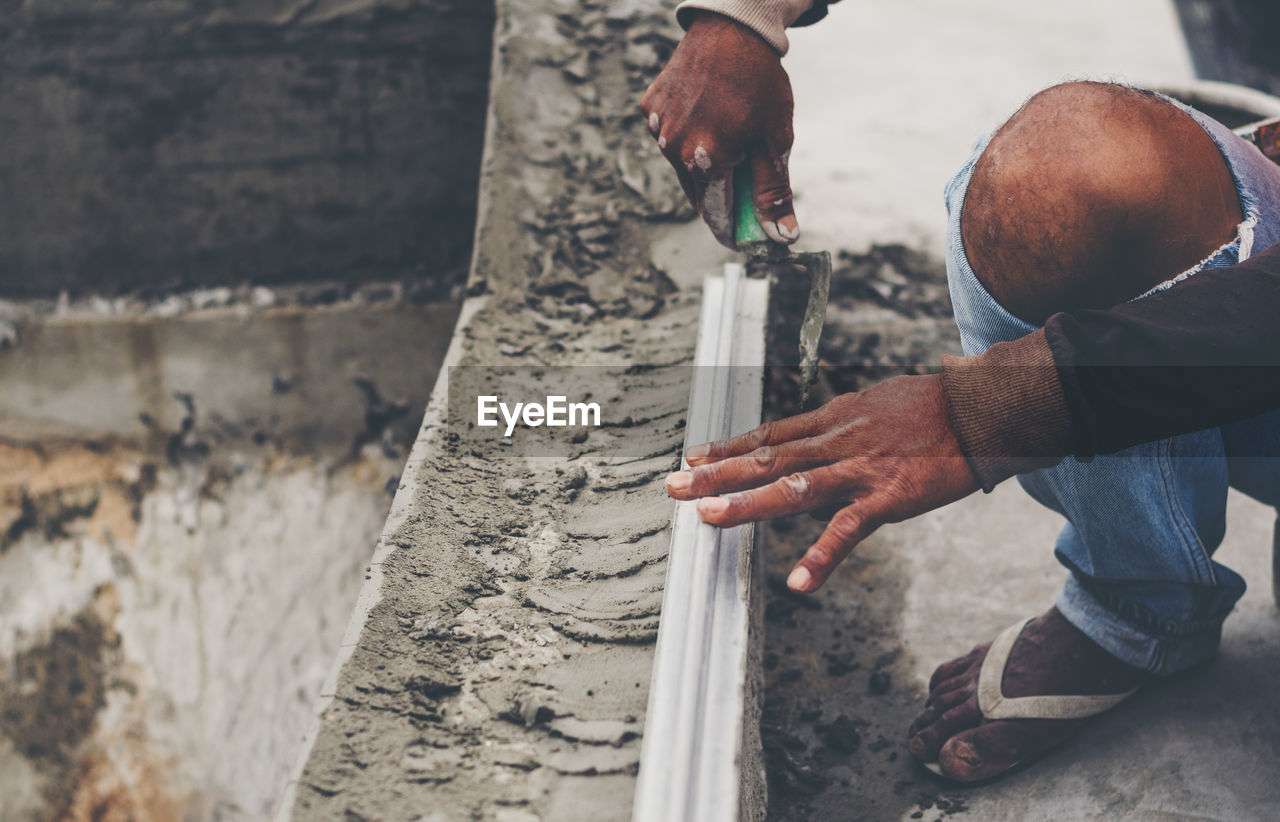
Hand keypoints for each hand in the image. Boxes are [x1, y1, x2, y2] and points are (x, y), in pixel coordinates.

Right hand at [640, 11, 797, 248]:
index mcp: (706, 159)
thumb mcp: (774, 140)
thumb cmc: (759, 82)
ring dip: (704, 162)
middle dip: (722, 194)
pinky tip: (705, 113)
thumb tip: (782, 236)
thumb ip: (773, 191)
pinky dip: (687, 134)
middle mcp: (674, 148)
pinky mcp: (650, 108)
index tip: (745, 238)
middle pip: (698, 192)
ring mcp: (658, 127)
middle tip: (746, 180)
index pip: (716, 214)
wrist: (733, 26)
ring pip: (682, 165)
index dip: (733, 230)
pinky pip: (668, 135)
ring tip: (728, 134)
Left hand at [665, 375, 979, 591]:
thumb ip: (844, 423)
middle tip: (673, 485)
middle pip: (766, 457)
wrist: (985, 408)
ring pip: (793, 486)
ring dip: (749, 503)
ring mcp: (860, 469)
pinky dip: (823, 556)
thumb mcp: (878, 403)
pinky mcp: (889, 496)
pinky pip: (849, 530)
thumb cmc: (937, 408)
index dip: (728, 445)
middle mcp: (838, 440)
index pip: (770, 433)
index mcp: (835, 419)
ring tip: (709, 518)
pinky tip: (799, 582)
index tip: (691, 454)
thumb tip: (819, 435)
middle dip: (716, 472)